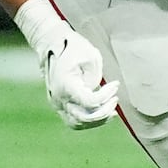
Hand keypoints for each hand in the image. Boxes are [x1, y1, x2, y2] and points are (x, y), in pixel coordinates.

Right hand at [14, 0, 119, 128]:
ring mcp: (57, 103)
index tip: (115, 85)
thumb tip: (95, 91)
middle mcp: (58, 98)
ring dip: (97, 120)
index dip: (105, 96)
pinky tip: (102, 113)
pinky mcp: (60, 105)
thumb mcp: (90, 55)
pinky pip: (74, 120)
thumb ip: (95, 76)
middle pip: (84, 117)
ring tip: (111, 109)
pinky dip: (89, 120)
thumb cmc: (73, 47)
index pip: (89, 102)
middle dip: (104, 111)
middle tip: (115, 99)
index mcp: (65, 84)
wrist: (52, 43)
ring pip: (78, 123)